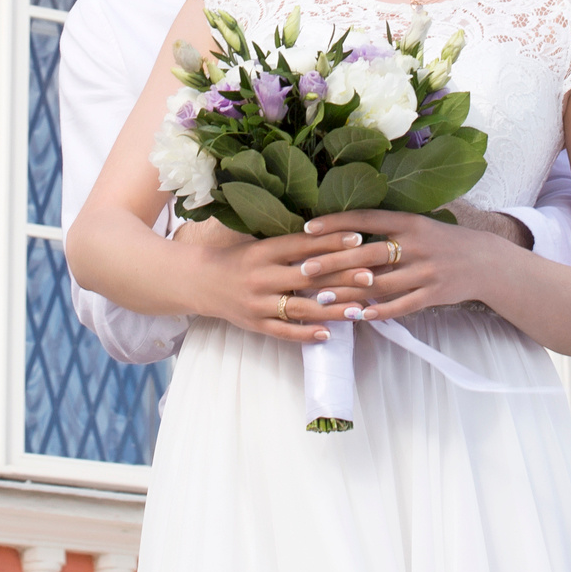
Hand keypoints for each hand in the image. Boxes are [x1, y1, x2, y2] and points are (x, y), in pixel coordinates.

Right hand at [180, 222, 375, 344]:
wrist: (199, 282)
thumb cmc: (236, 258)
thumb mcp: (258, 244)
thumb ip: (288, 245)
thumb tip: (330, 237)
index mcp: (263, 251)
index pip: (302, 245)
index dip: (331, 242)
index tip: (358, 239)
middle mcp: (261, 276)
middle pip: (307, 276)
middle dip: (341, 276)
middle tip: (371, 275)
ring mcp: (257, 303)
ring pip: (300, 307)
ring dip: (332, 310)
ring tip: (360, 310)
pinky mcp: (254, 324)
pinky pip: (283, 332)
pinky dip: (305, 334)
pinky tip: (327, 334)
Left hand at [300, 209, 515, 323]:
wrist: (484, 261)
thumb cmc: (441, 241)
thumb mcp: (417, 225)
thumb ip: (386, 229)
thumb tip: (343, 233)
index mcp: (409, 221)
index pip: (365, 219)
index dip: (335, 223)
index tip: (307, 228)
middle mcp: (416, 244)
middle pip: (367, 254)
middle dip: (333, 262)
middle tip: (305, 269)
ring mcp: (426, 271)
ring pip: (380, 284)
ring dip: (349, 292)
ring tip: (323, 297)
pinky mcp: (434, 294)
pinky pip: (401, 305)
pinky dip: (379, 312)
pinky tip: (358, 316)